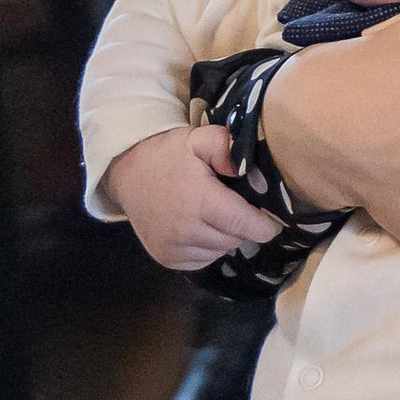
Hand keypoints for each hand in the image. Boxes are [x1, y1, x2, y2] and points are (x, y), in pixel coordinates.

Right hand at [103, 124, 278, 272]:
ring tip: (213, 215)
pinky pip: (203, 260)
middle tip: (233, 206)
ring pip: (220, 252)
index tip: (272, 220)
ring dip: (224, 237)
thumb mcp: (198, 139)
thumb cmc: (168, 156)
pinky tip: (199, 227)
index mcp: (199, 201)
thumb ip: (226, 147)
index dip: (265, 225)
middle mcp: (185, 231)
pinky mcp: (166, 259)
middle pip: (235, 239)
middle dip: (241, 226)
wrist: (127, 173)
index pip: (246, 225)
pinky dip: (208, 247)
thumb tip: (250, 169)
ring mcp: (173, 248)